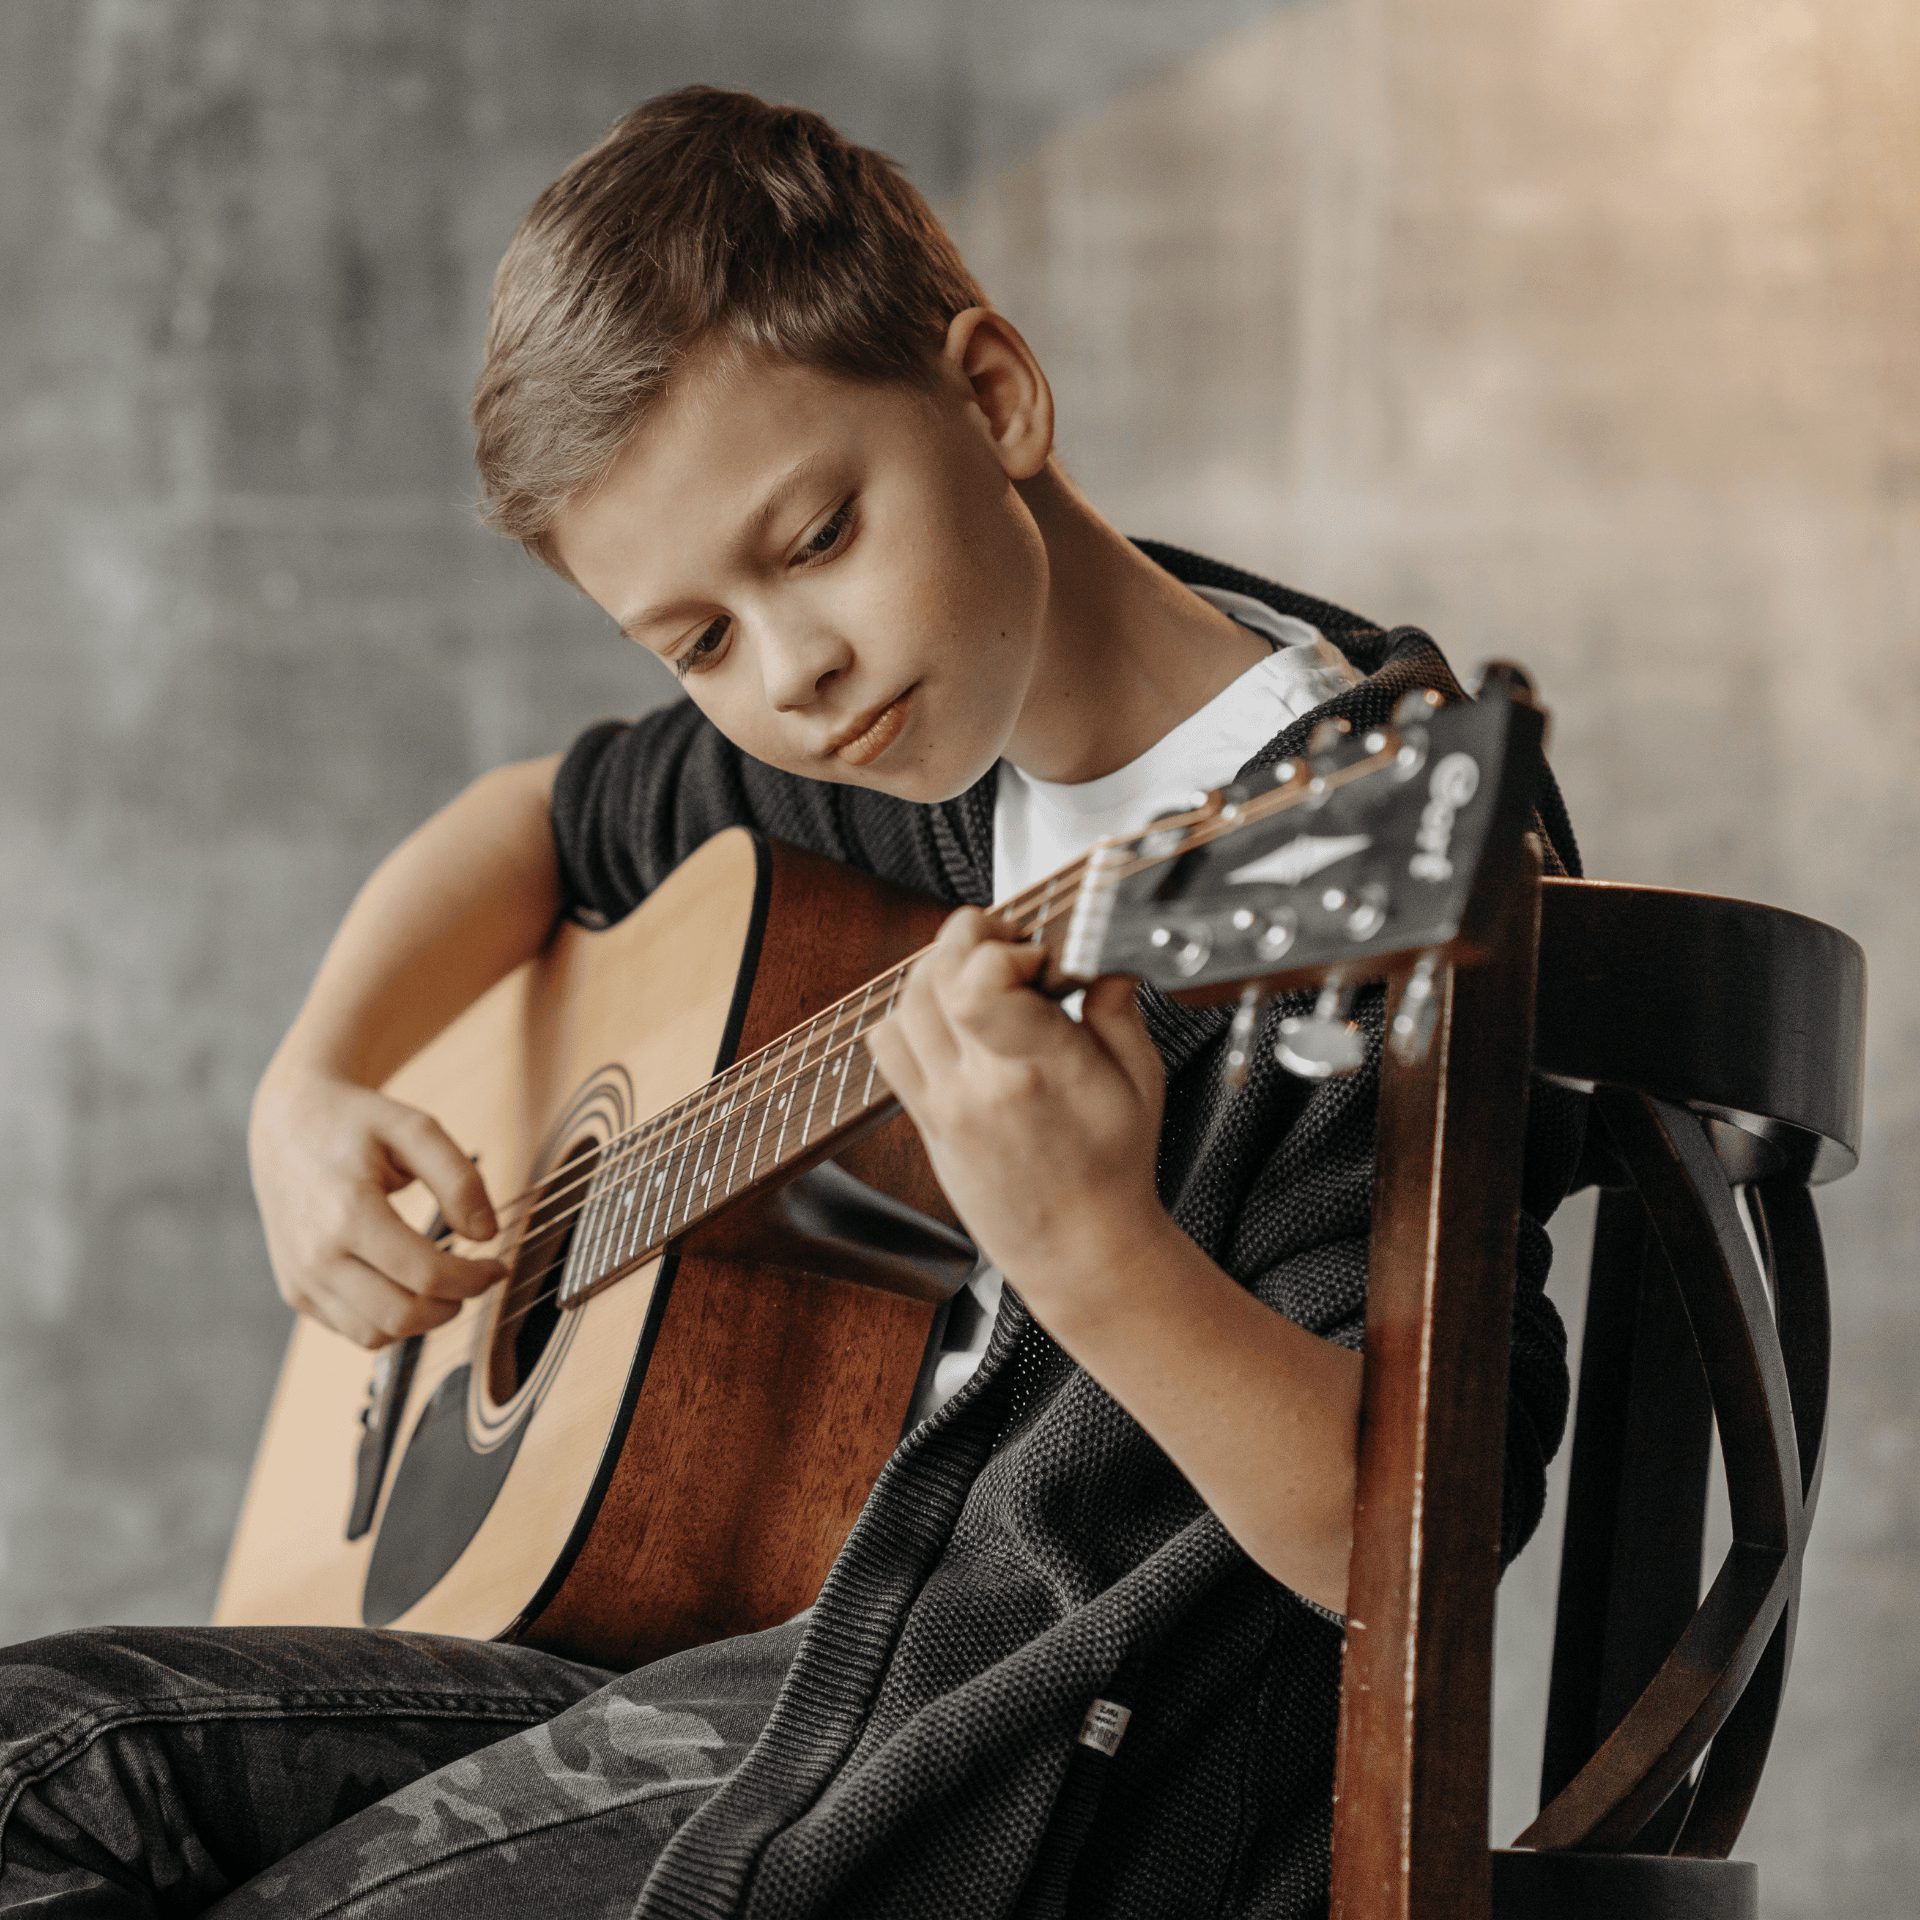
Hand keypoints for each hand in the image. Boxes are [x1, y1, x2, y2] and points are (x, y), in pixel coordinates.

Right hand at [247, 1064, 506, 1347]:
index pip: (426, 1276)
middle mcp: (317, 1254)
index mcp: (348, 1212)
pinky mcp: (295, 1290)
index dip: (474, 1279)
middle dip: (453, 1304)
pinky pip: (351, 1330)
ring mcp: (301, 1278)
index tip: (496, 1266)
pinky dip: (388, 1320)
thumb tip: (486, 1234)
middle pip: (403, 1315)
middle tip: (474, 1278)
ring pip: (376, 1335)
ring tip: (443, 1284)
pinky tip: (407, 1285)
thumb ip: (459, 1179)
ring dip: (422, 1320)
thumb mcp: (416, 1129)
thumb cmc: (355, 1123)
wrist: (287, 1122)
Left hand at [864, 907, 1168, 1324]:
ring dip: (938, 971)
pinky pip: (888, 1046)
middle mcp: (979, 1085)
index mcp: (1037, 1070)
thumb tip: (1101, 960)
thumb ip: (1117, 1010)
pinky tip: (951, 1018)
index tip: (1037, 958)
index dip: (1002, 948)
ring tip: (981, 976)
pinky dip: (908, 1015)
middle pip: (933, 977)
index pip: (979, 983)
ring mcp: (943, 1104)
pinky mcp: (925, 1119)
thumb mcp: (1141, 1081)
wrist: (1079, 1250)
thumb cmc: (1114, 1171)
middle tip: (1009, 949)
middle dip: (968, 940)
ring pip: (904, 1004)